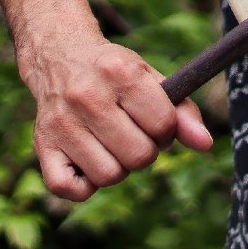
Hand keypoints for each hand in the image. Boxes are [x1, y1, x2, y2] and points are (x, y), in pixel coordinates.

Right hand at [22, 37, 212, 201]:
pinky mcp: (42, 145)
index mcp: (121, 73)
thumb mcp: (152, 80)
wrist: (61, 59)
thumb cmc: (117, 75)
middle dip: (146, 151)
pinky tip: (88, 161)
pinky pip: (68, 189)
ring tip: (113, 145)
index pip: (163, 125)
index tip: (154, 122)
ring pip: (109, 176)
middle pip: (139, 156)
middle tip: (134, 135)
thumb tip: (205, 145)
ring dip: (119, 168)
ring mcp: (61, 122)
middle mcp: (87, 96)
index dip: (166, 130)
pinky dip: (85, 186)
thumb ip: (183, 112)